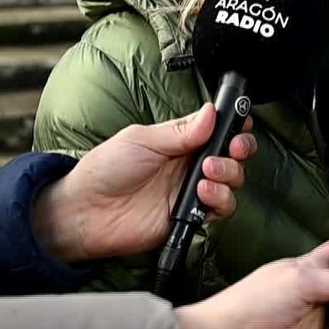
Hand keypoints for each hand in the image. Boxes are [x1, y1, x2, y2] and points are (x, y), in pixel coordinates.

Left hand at [31, 103, 256, 262]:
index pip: (217, 130)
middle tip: (233, 148)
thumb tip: (211, 112)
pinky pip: (219, 209)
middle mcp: (189, 166)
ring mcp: (190, 192)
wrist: (86, 210)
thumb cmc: (105, 169)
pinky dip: (219, 199)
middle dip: (241, 149)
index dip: (234, 126)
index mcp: (179, 141)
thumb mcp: (141, 139)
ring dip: (229, 174)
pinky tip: (201, 194)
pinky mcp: (189, 216)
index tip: (242, 123)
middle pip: (232, 156)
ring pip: (231, 182)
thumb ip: (180, 130)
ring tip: (208, 173)